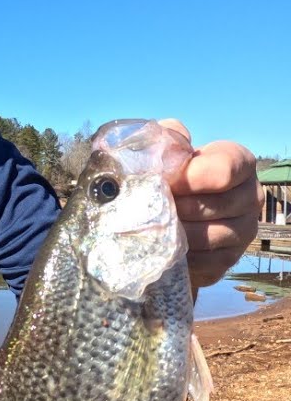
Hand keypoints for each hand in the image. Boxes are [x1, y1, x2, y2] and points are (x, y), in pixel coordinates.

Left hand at [161, 119, 261, 288]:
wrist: (166, 217)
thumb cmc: (169, 176)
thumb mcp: (168, 149)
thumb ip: (170, 138)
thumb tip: (169, 145)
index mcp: (239, 163)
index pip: (223, 169)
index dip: (189, 177)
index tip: (164, 182)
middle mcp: (250, 197)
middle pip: (214, 205)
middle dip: (177, 207)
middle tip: (150, 207)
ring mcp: (243, 231)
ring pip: (208, 236)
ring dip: (175, 233)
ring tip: (151, 226)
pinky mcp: (227, 260)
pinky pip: (204, 263)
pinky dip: (179, 256)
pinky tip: (161, 248)